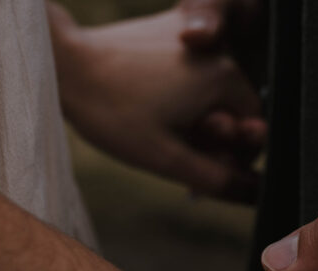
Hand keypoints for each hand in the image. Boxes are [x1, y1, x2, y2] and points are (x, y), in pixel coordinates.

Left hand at [49, 3, 265, 199]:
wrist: (60, 63)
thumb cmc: (110, 111)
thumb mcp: (167, 158)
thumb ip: (219, 179)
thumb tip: (257, 194)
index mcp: (226, 78)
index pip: (255, 128)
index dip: (234, 154)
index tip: (202, 164)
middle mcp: (219, 51)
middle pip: (235, 108)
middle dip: (212, 134)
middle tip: (172, 145)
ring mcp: (196, 39)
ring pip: (212, 92)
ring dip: (195, 115)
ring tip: (155, 124)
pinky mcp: (171, 30)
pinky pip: (192, 72)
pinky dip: (181, 94)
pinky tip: (150, 104)